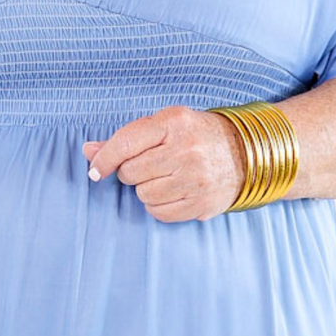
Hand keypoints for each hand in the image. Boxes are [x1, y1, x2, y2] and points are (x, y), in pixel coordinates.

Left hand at [82, 105, 252, 220]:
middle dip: (132, 172)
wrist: (245, 153)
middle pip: (131, 172)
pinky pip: (159, 212)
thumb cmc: (194, 136)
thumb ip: (125, 138)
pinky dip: (159, 205)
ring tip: (165, 177)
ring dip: (146, 189)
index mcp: (174, 123)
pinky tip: (173, 191)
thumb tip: (89, 151)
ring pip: (143, 195)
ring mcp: (197, 178)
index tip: (95, 171)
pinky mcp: (203, 202)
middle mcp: (187, 149)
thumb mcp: (163, 126)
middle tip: (150, 165)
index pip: (125, 144)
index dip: (104, 160)